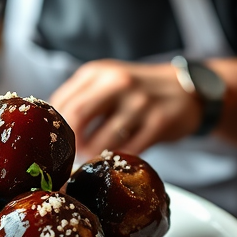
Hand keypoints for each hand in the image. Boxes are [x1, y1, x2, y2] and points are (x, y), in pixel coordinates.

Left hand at [49, 59, 200, 158]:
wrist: (188, 90)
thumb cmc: (138, 90)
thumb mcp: (107, 81)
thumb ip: (81, 98)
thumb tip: (48, 128)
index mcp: (97, 72)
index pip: (61, 102)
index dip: (54, 128)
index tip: (54, 145)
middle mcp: (117, 82)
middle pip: (76, 117)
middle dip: (68, 145)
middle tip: (68, 159)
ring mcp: (139, 101)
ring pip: (102, 140)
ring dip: (92, 158)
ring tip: (90, 164)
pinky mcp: (159, 121)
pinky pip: (130, 150)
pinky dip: (117, 160)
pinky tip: (114, 163)